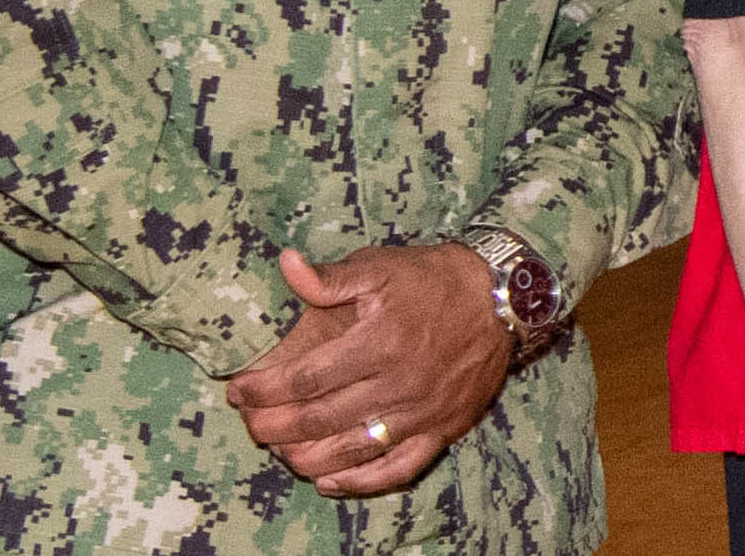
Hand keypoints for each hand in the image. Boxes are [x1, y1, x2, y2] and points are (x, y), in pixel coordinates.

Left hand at [221, 244, 514, 495]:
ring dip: (306, 455)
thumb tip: (285, 264)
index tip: (239, 391)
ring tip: (278, 450)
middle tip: (250, 423)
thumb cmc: (435, 280)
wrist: (505, 299)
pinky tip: (329, 479)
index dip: (264, 389)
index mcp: (380, 342)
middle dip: (274, 425)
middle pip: (321, 419)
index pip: (306, 379)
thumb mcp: (381, 267)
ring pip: (352, 449)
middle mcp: (400, 383)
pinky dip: (361, 480)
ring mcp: (423, 412)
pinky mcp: (443, 428)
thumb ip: (330, 277)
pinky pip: (398, 468)